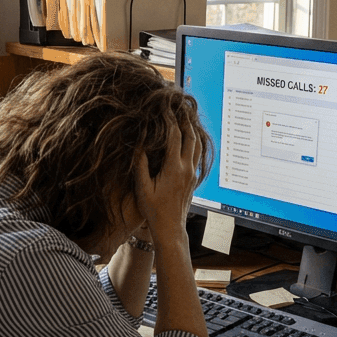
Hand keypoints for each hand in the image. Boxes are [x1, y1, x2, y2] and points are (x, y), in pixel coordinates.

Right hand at [135, 120, 199, 244]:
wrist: (170, 229)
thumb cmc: (154, 210)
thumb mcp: (142, 187)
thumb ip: (141, 165)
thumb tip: (139, 145)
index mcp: (174, 168)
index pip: (175, 136)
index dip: (170, 120)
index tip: (165, 108)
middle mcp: (187, 169)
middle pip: (191, 137)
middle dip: (185, 120)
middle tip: (179, 107)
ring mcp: (192, 174)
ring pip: (197, 146)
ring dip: (192, 130)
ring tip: (186, 118)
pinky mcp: (194, 179)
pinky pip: (197, 155)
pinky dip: (193, 142)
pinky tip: (188, 139)